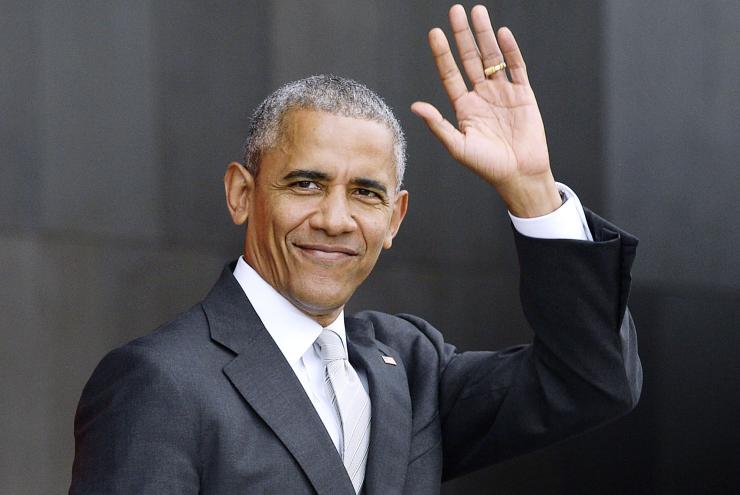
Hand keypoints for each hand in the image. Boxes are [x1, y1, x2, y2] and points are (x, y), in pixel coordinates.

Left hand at [411, 4, 560, 217]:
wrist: (519, 174)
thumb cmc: (487, 166)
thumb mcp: (458, 146)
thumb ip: (438, 124)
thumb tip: (416, 106)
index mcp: (464, 107)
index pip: (450, 74)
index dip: (442, 53)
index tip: (435, 33)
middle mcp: (481, 96)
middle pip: (469, 59)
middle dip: (462, 35)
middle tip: (455, 11)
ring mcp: (502, 93)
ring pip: (492, 57)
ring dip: (484, 35)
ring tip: (478, 13)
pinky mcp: (523, 95)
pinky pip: (516, 67)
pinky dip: (510, 51)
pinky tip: (502, 34)